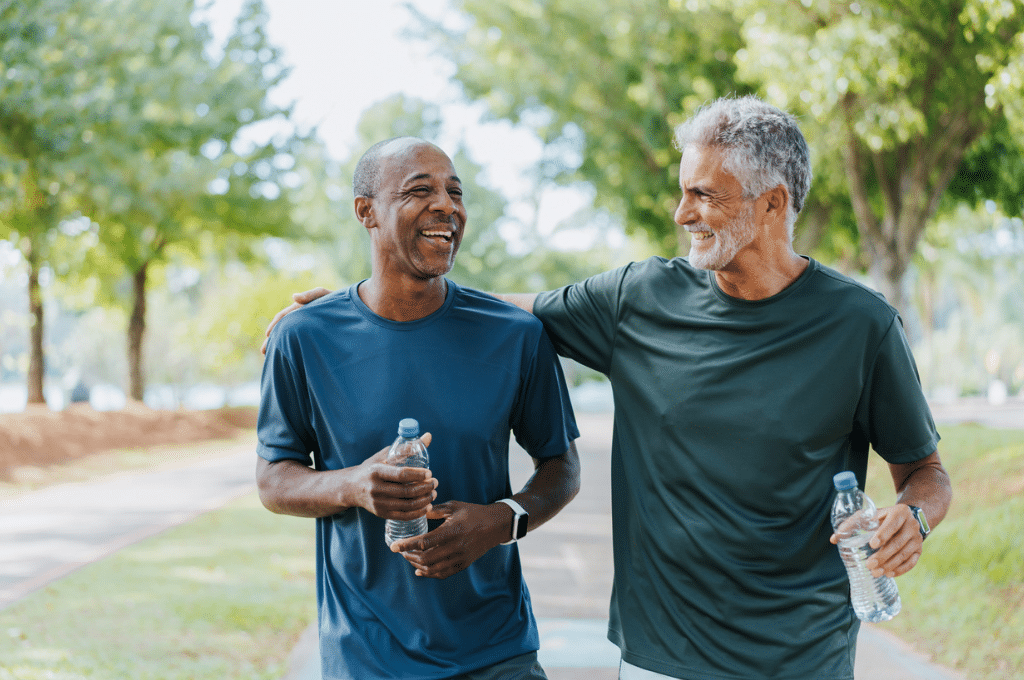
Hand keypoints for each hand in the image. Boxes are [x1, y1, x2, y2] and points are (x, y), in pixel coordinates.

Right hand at [261, 287, 333, 354]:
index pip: (283, 316)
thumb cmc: (339, 301)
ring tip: (272, 358)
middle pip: (282, 329)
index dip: (275, 325)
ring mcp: (306, 328)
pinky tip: (290, 359)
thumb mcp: (325, 295)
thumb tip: (293, 297)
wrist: (352, 310)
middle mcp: (300, 319)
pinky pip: (300, 344)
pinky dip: (292, 349)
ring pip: (289, 337)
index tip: (268, 335)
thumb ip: (311, 295)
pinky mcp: (313, 337)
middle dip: (272, 340)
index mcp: (300, 309)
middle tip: (264, 352)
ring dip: (280, 346)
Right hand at [353, 433, 436, 519]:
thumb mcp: (385, 454)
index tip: (430, 473)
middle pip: (406, 491)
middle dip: (425, 487)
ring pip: (407, 505)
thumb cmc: (372, 468)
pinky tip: (427, 506)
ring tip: (433, 493)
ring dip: (425, 500)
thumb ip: (407, 447)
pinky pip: (404, 516)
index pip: (401, 474)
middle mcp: (376, 488)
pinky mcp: (381, 514)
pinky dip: (418, 512)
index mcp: (376, 471)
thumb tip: (428, 436)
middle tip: (435, 483)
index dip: (418, 475)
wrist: (351, 487)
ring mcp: (378, 503)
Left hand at [388, 500, 508, 578]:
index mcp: (452, 531)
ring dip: (417, 565)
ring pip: (433, 569)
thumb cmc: (473, 513)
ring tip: (409, 558)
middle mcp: (456, 547)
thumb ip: (435, 510)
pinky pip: (443, 573)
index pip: (424, 542)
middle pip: (426, 559)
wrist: (495, 526)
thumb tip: (418, 511)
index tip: (393, 546)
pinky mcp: (463, 564)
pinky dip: (429, 574)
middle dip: (409, 556)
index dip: (406, 545)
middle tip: (400, 551)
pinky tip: (420, 570)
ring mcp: (460, 558)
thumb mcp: (454, 506)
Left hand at [829, 504, 922, 577]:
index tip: (872, 544)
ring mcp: (917, 538)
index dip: (883, 534)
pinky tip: (889, 574)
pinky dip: (901, 569)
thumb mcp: (869, 515)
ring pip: (904, 554)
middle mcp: (911, 525)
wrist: (906, 518)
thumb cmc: (881, 517)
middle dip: (883, 555)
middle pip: (898, 543)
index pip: (892, 524)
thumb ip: (851, 524)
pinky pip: (912, 562)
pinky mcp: (919, 550)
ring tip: (875, 572)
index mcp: (899, 512)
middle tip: (869, 565)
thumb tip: (834, 539)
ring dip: (890, 565)